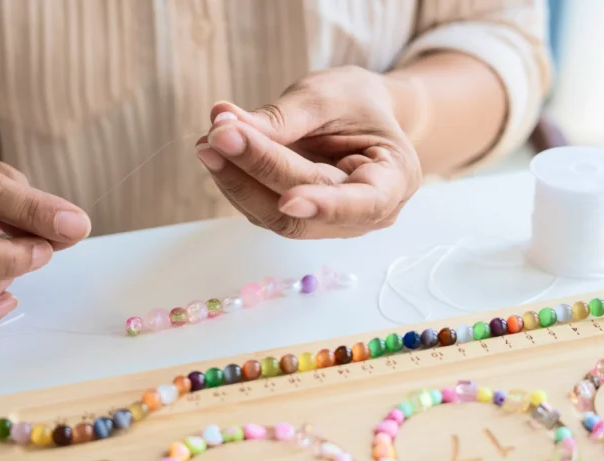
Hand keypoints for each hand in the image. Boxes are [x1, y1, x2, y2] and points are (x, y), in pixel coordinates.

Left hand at [196, 66, 421, 238]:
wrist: (360, 112)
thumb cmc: (355, 101)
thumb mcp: (328, 95)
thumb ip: (283, 117)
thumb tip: (226, 126)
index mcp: (395, 180)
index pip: (363, 203)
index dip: (326, 205)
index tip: (287, 199)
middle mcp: (366, 214)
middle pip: (307, 209)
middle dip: (260, 171)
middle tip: (218, 135)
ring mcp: (330, 223)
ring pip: (276, 217)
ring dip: (236, 179)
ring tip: (208, 140)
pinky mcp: (297, 219)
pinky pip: (261, 209)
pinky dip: (235, 180)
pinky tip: (215, 150)